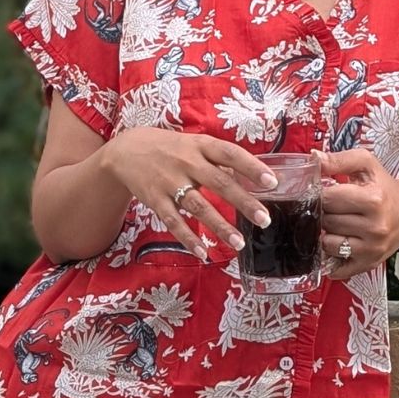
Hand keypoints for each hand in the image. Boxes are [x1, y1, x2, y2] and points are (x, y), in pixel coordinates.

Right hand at [102, 128, 278, 261]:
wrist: (126, 151)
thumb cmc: (170, 149)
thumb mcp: (195, 145)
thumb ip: (221, 160)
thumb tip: (254, 176)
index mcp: (200, 146)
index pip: (230, 154)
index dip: (252, 167)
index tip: (273, 182)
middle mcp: (186, 162)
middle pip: (219, 182)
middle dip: (243, 202)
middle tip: (264, 219)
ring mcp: (170, 182)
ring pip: (198, 206)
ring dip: (219, 226)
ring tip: (239, 243)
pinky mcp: (155, 200)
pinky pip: (173, 222)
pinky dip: (188, 238)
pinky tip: (202, 252)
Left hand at [315, 147, 398, 281]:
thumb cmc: (384, 186)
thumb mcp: (366, 164)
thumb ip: (338, 160)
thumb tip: (314, 159)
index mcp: (373, 200)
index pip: (328, 198)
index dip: (321, 193)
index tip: (326, 191)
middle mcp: (375, 227)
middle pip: (327, 221)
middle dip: (324, 213)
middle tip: (333, 207)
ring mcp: (372, 248)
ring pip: (327, 243)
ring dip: (326, 233)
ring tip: (337, 222)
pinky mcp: (369, 263)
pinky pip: (336, 265)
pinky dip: (331, 256)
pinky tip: (338, 242)